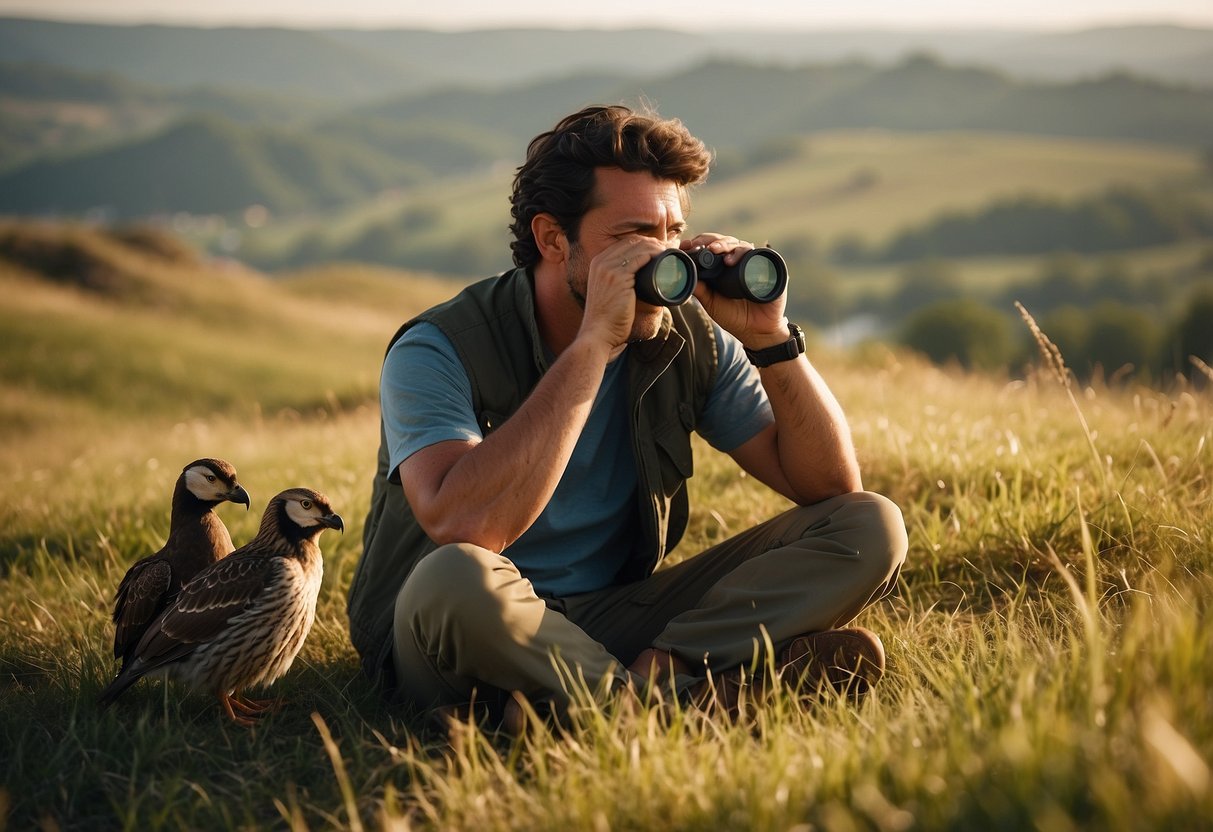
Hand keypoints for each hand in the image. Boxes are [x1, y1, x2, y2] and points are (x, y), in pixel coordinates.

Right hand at [576, 236, 665, 350]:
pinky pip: (640, 258)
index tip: (659, 248)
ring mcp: (608, 267)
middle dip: (652, 242)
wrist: (599, 333)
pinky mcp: (618, 276)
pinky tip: (663, 256)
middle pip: (631, 242)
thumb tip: (640, 281)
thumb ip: (619, 283)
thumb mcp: (609, 294)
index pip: (624, 244)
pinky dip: (654, 254)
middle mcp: (601, 261)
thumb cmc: (608, 319)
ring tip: (670, 251)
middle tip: (668, 248)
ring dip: (656, 246)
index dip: (644, 243)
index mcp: (598, 263)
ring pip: (637, 248)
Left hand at [683, 233, 788, 346]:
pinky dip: (743, 253)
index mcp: (723, 267)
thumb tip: (684, 275)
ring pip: (738, 244)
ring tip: (715, 251)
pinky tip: (732, 260)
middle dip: (709, 240)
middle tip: (697, 245)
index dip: (698, 243)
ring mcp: (752, 263)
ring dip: (725, 245)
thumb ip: (699, 290)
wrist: (757, 331)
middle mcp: (738, 261)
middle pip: (724, 241)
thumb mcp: (711, 303)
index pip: (711, 247)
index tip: (685, 245)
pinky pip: (756, 254)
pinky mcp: (767, 267)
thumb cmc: (734, 317)